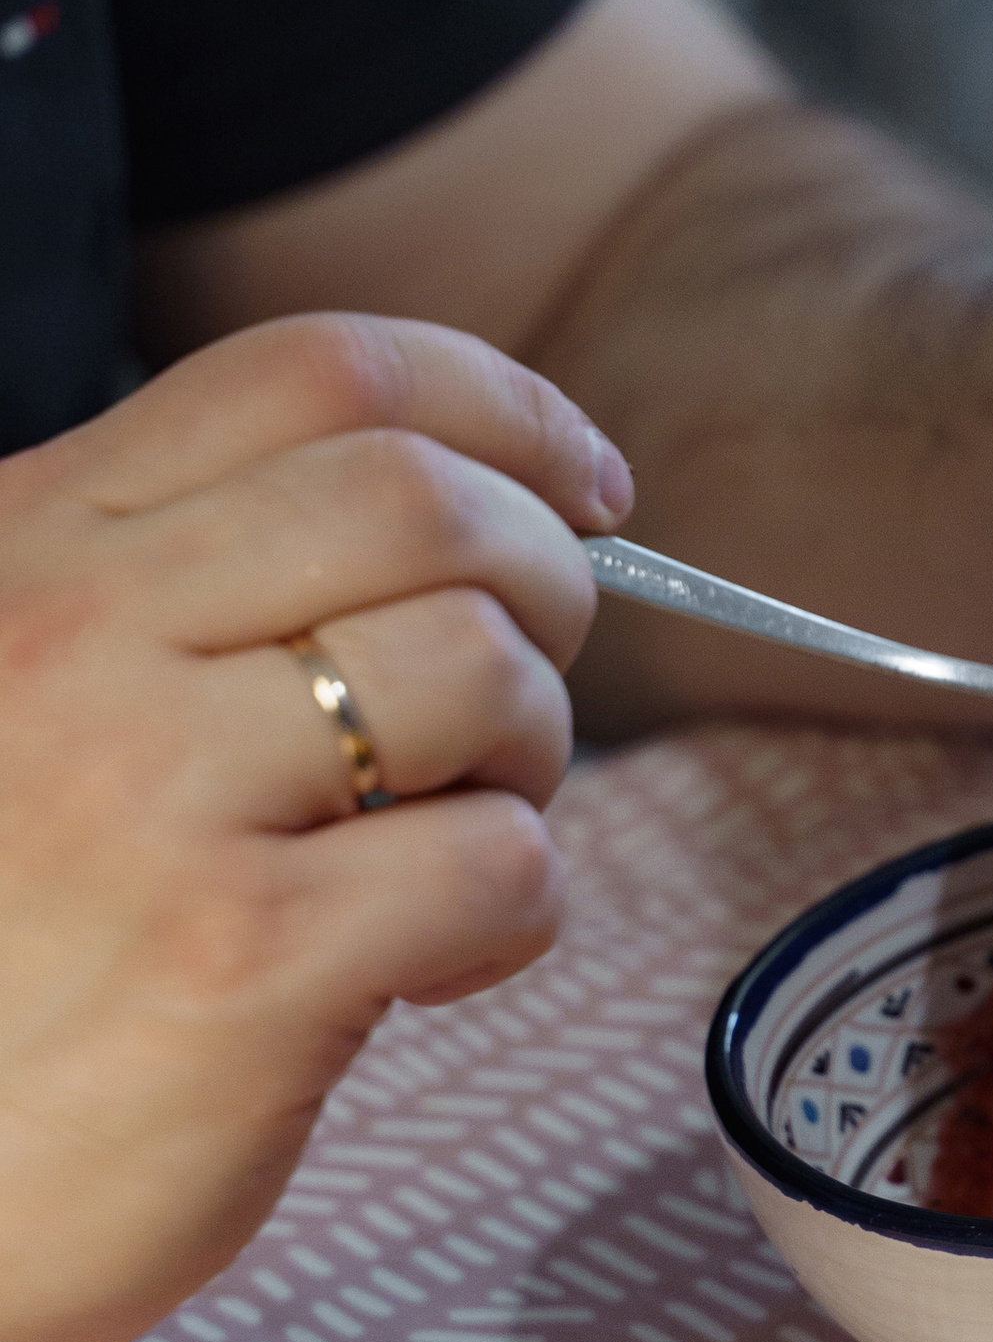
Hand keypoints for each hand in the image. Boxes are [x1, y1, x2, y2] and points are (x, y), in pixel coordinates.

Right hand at [0, 314, 626, 1341]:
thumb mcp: (13, 703)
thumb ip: (170, 607)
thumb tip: (445, 553)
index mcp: (33, 545)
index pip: (316, 374)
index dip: (504, 411)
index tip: (587, 486)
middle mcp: (81, 637)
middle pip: (425, 499)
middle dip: (549, 579)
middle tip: (525, 693)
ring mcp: (155, 795)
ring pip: (482, 666)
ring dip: (534, 751)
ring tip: (453, 838)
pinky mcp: (237, 961)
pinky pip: (497, 863)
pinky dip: (516, 909)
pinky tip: (427, 967)